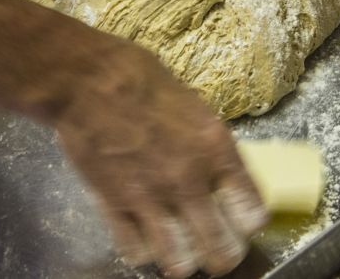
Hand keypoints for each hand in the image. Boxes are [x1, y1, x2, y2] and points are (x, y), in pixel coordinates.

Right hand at [52, 36, 267, 277]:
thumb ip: (209, 146)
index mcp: (216, 148)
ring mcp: (151, 198)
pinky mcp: (114, 206)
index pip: (251, 212)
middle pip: (222, 249)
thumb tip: (220, 171)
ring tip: (183, 252)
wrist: (88, 81)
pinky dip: (144, 251)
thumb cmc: (141, 78)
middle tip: (219, 248)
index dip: (249, 221)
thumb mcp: (194, 106)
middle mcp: (189, 180)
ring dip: (185, 260)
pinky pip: (136, 251)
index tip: (243, 220)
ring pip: (180, 262)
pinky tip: (146, 238)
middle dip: (224, 254)